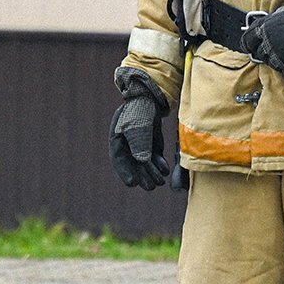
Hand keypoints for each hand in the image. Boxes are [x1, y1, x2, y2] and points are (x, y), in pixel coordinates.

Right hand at [110, 66, 171, 189]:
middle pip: (133, 165)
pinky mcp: (151, 144)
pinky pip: (153, 158)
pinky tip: (165, 170)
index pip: (119, 159)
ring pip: (144, 164)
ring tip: (160, 182)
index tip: (132, 183)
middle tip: (151, 187)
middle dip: (142, 176)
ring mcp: (139, 145)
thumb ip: (140, 141)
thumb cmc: (141, 108)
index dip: (125, 172)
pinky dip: (159, 165)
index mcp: (118, 139)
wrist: (151, 97)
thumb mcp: (139, 123)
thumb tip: (142, 160)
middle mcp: (127, 144)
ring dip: (151, 173)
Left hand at [240, 0, 283, 79]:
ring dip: (277, 60)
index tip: (250, 46)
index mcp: (262, 28)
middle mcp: (266, 42)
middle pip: (259, 53)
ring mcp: (276, 55)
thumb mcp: (280, 13)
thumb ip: (269, 22)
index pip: (246, 40)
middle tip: (274, 49)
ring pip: (270, 63)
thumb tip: (265, 26)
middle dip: (264, 52)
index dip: (248, 44)